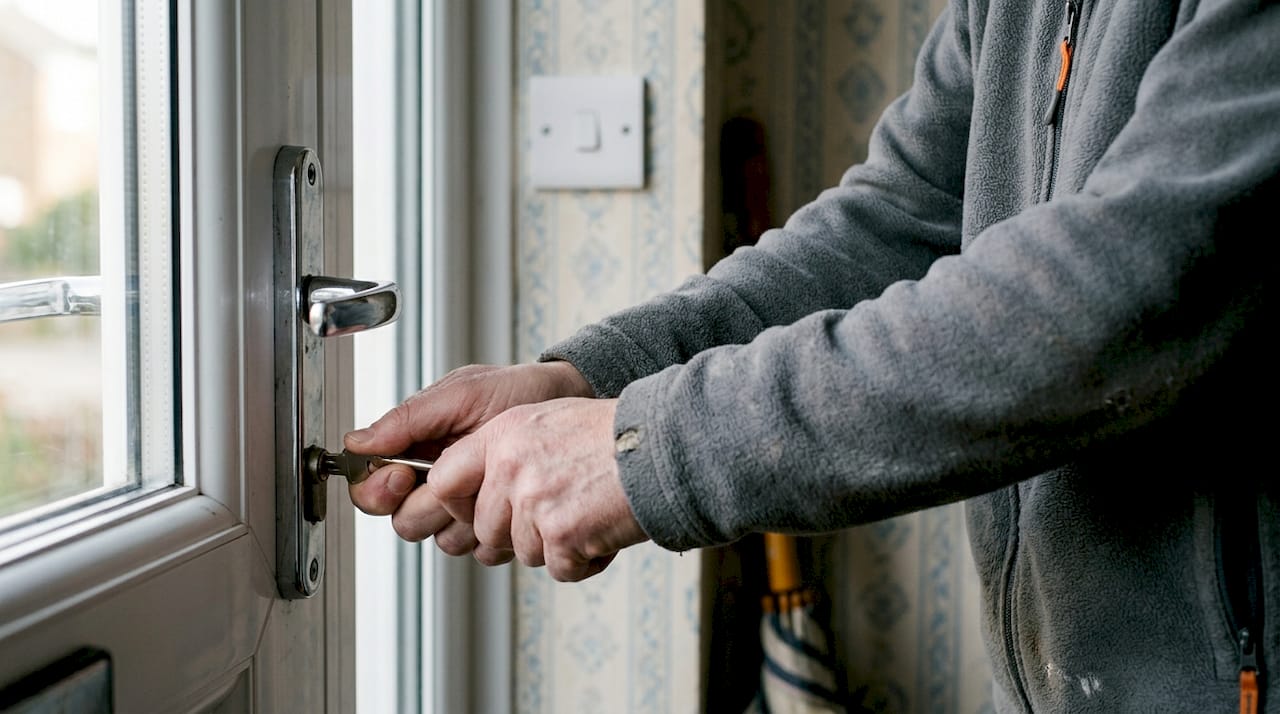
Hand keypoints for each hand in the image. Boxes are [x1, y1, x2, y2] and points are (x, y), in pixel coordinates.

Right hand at [344, 361, 592, 560]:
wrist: (564, 402)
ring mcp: (466, 508)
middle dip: (429, 503)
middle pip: (404, 522)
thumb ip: (408, 419)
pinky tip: (510, 500)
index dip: (379, 490)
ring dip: (466, 516)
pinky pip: (482, 550)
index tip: (403, 474)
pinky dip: (496, 531)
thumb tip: (356, 443)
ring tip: (491, 481)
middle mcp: (435, 484)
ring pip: (442, 540)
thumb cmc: (514, 391)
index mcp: (414, 451)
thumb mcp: (460, 394)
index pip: (371, 489)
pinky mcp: (496, 525)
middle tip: (456, 474)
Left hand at [422, 397, 648, 580]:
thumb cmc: (614, 435)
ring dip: (556, 546)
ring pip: (522, 553)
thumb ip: (507, 450)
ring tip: (588, 513)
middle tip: (557, 513)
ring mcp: (534, 501)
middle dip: (518, 533)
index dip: (458, 505)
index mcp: (503, 435)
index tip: (478, 509)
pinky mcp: (562, 534)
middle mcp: (511, 467)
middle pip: (484, 530)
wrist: (664, 446)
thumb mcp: (548, 421)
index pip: (442, 482)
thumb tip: (477, 486)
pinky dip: (585, 561)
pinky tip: (603, 530)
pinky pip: (559, 569)